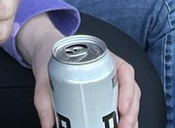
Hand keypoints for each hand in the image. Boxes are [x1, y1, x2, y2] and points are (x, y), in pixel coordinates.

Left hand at [18, 17, 139, 127]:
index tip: (122, 108)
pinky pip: (121, 106)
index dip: (128, 90)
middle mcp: (110, 69)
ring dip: (131, 118)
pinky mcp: (106, 93)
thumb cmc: (52, 59)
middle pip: (131, 90)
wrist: (47, 54)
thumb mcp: (44, 77)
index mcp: (102, 58)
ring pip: (130, 100)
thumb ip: (43, 101)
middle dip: (131, 112)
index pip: (124, 71)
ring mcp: (110, 82)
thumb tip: (48, 125)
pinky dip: (125, 118)